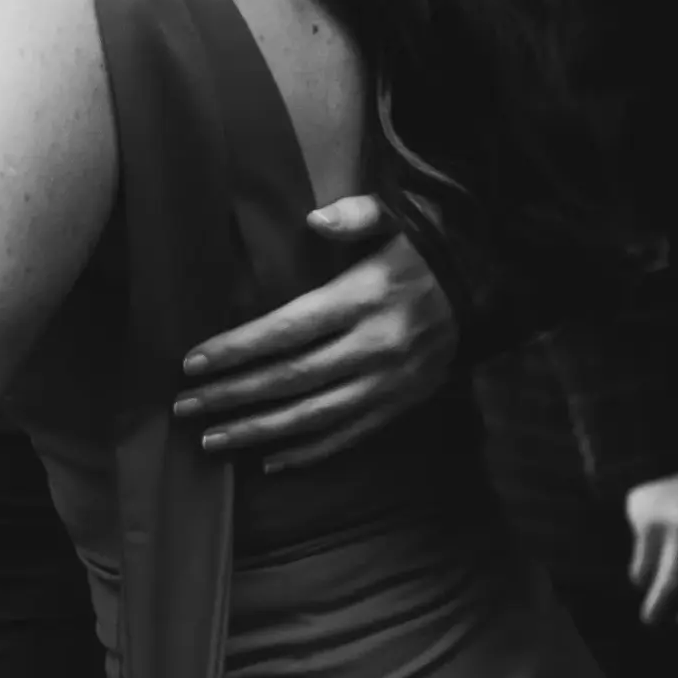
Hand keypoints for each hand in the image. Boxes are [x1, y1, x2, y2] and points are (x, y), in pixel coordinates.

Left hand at [176, 196, 458, 462]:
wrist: (493, 287)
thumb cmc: (427, 250)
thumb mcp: (397, 218)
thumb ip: (355, 216)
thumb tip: (313, 219)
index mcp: (365, 297)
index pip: (287, 330)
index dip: (237, 349)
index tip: (192, 363)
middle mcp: (376, 345)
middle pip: (291, 380)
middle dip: (233, 396)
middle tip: (184, 407)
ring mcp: (391, 382)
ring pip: (315, 417)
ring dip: (259, 432)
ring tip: (212, 440)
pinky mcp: (403, 404)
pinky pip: (350, 436)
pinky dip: (309, 452)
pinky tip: (270, 461)